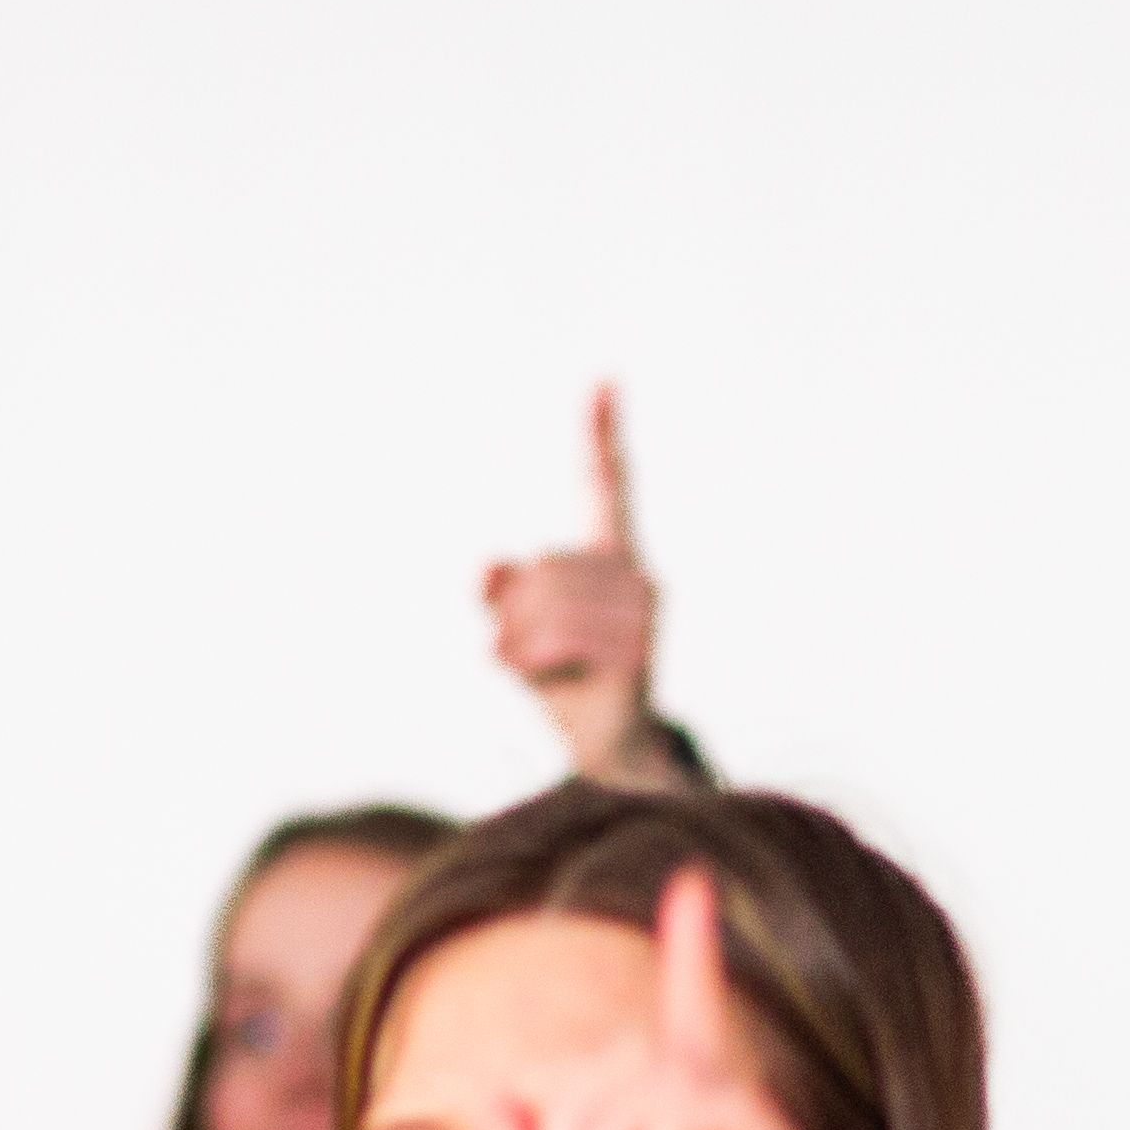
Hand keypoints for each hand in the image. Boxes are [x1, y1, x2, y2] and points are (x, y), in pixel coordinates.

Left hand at [484, 385, 678, 787]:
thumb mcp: (518, 630)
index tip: (602, 381)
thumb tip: (486, 568)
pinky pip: (552, 642)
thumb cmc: (565, 681)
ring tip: (538, 671)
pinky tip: (552, 684)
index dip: (600, 434)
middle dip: (513, 614)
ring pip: (542, 606)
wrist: (611, 748)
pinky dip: (532, 668)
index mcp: (612, 557)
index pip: (607, 486)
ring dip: (518, 645)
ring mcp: (643, 613)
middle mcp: (637, 575)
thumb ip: (499, 592)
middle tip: (523, 653)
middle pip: (540, 568)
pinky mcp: (636, 651)